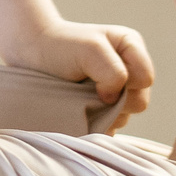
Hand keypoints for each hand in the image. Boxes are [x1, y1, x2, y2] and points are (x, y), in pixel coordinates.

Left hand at [2, 18, 155, 127]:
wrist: (30, 55)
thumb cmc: (60, 45)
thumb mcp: (90, 48)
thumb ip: (112, 70)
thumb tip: (113, 99)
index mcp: (131, 50)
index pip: (145, 79)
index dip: (123, 82)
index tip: (93, 76)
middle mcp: (128, 72)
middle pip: (139, 103)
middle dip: (113, 101)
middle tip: (86, 90)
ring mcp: (115, 95)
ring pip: (123, 118)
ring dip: (101, 113)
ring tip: (78, 97)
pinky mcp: (100, 112)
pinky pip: (107, 129)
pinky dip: (93, 125)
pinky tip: (77, 112)